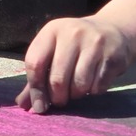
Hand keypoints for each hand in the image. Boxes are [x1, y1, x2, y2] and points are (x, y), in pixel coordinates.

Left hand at [15, 16, 135, 114]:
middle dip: (57, 97)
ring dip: (76, 95)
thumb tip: (23, 105)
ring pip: (79, 84)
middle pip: (57, 78)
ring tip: (77, 90)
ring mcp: (95, 43)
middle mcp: (72, 33)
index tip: (39, 105)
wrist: (113, 30)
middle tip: (60, 100)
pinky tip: (93, 83)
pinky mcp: (113, 56)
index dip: (35, 89)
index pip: (35, 63)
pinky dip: (93, 91)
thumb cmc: (74, 46)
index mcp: (52, 30)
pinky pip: (98, 86)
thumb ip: (37, 77)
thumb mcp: (53, 51)